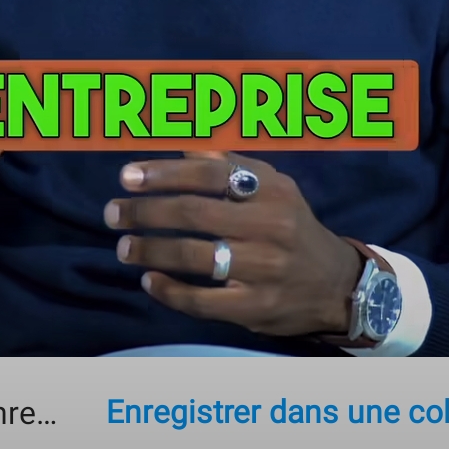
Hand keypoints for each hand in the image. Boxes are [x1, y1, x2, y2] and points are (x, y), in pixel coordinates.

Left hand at [104, 152, 363, 337]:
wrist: (336, 285)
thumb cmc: (290, 227)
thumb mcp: (273, 187)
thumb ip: (229, 164)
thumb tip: (182, 141)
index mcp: (270, 190)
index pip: (210, 173)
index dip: (164, 172)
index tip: (127, 176)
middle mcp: (270, 226)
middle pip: (195, 213)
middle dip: (146, 211)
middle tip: (113, 213)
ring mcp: (264, 269)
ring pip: (196, 257)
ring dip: (151, 250)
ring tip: (123, 247)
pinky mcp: (256, 307)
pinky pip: (203, 301)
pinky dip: (169, 291)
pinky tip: (149, 280)